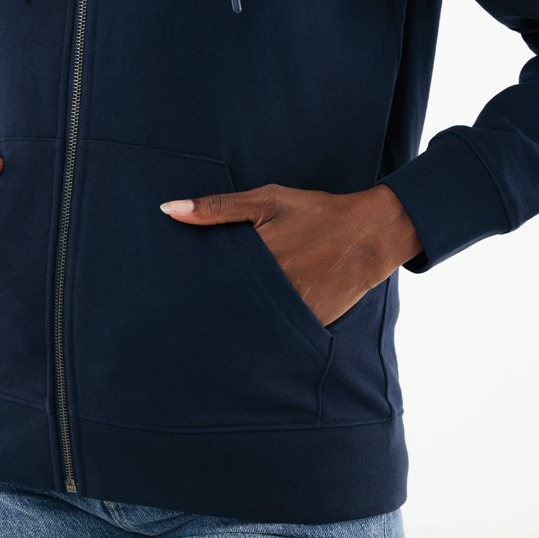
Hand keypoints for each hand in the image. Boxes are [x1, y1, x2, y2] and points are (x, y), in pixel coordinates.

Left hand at [160, 183, 421, 325]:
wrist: (370, 234)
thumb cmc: (315, 212)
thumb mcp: (267, 201)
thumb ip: (217, 207)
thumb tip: (168, 209)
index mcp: (258, 257)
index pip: (210, 282)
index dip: (190, 292)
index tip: (168, 299)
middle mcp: (274, 287)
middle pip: (228, 307)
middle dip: (207, 313)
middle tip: (178, 323)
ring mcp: (294, 309)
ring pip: (252, 324)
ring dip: (235, 325)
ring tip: (207, 337)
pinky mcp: (310, 323)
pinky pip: (279, 333)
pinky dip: (265, 332)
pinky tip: (250, 333)